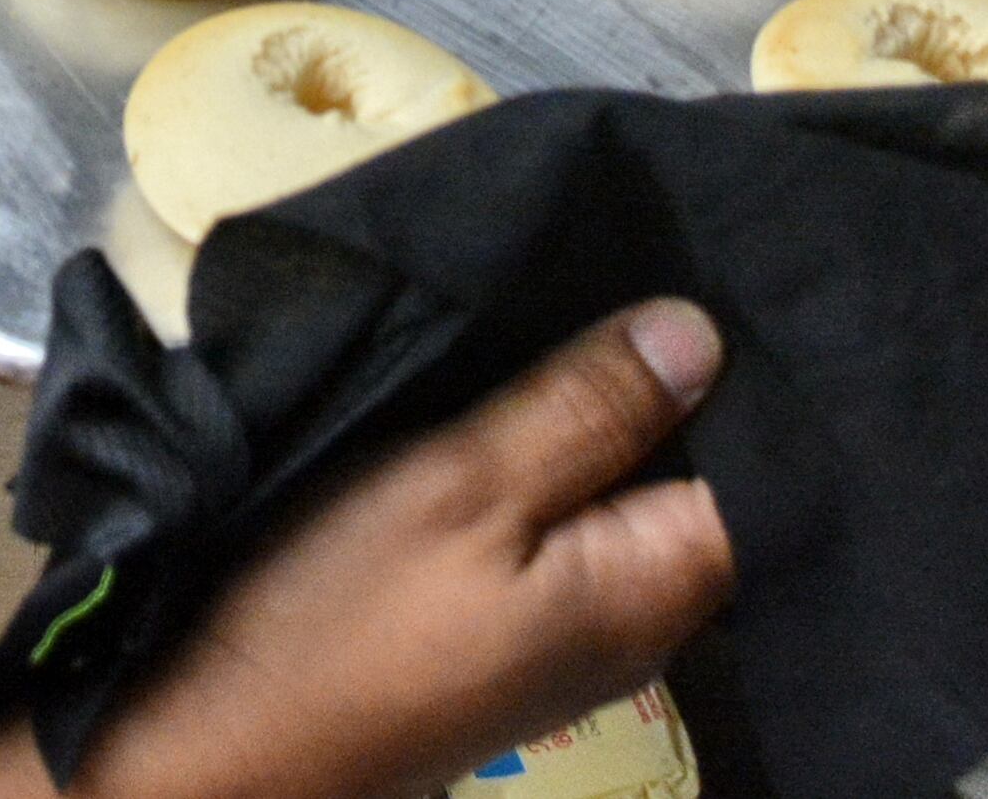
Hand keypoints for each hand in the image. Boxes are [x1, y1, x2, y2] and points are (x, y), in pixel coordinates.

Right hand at [81, 301, 732, 798]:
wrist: (225, 738)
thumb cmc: (345, 611)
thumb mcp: (464, 484)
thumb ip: (586, 409)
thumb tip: (702, 332)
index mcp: (654, 588)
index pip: (762, 470)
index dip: (748, 372)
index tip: (719, 263)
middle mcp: (638, 618)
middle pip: (691, 478)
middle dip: (672, 378)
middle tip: (649, 249)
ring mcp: (570, 627)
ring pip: (622, 493)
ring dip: (602, 410)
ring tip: (586, 291)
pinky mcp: (506, 622)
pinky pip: (567, 520)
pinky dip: (554, 453)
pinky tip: (525, 388)